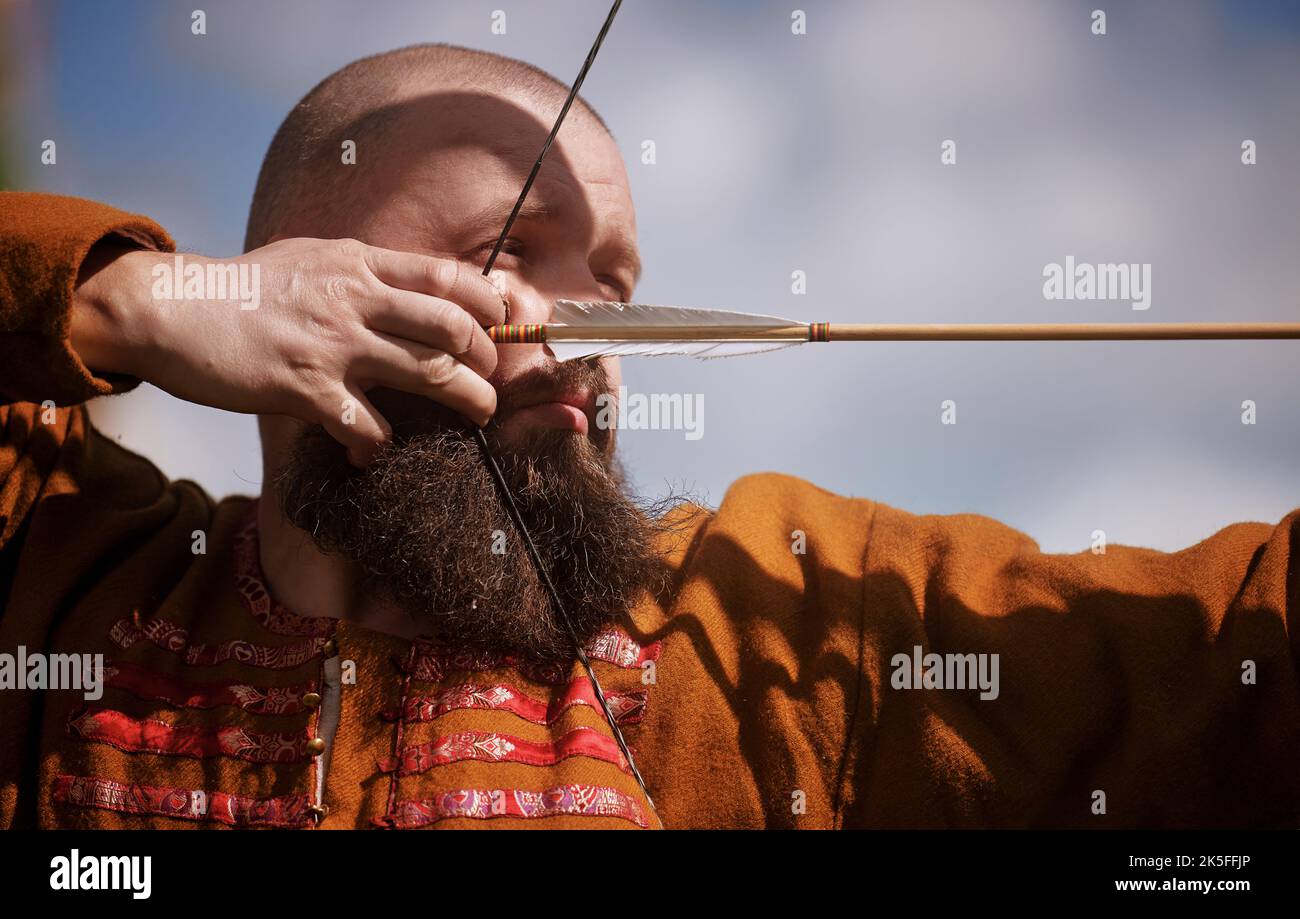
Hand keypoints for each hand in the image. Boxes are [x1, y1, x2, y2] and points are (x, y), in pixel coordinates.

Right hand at [72, 238, 506, 463]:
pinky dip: (379, 448)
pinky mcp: (305, 389)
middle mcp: (355, 299)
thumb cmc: (242, 287)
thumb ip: (361, 272)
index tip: (498, 327)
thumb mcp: (310, 259)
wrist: (170, 307)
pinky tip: (372, 455)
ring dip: (467, 403)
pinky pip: (368, 426)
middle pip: (454, 327)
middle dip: (486, 359)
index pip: (449, 276)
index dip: (488, 304)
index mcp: (359, 264)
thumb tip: (407, 285)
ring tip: (476, 419)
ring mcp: (334, 344)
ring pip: (432, 374)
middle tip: (489, 380)